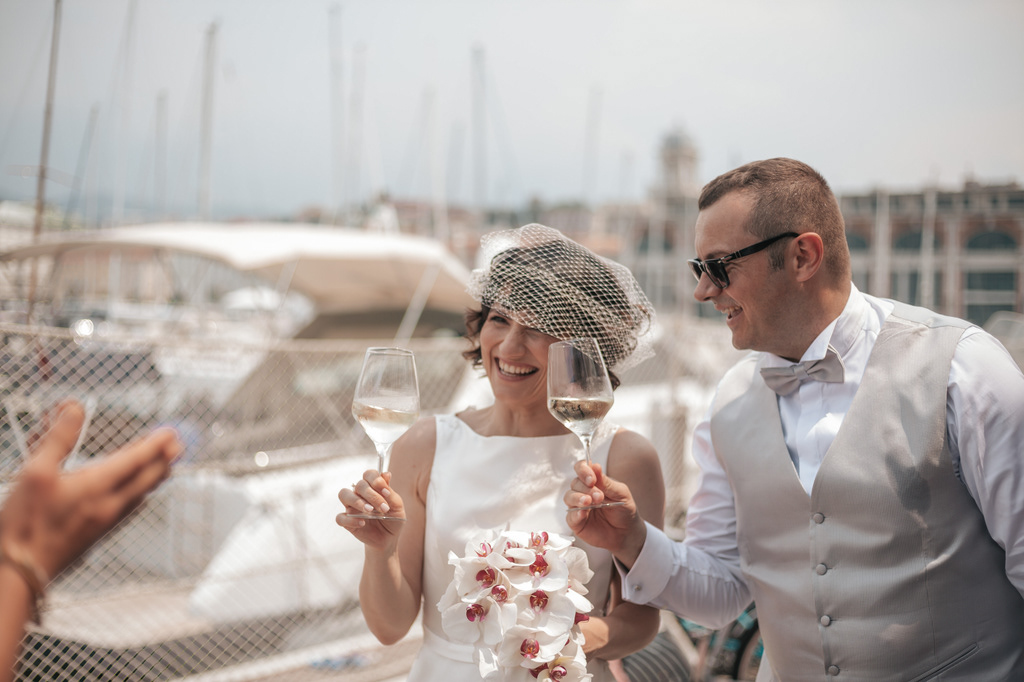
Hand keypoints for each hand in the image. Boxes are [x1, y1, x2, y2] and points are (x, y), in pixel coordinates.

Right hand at [0, 400, 181, 584]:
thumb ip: (58, 439)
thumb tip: (74, 409)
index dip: (156, 443)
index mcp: (98, 486)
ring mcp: (107, 521)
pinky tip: (135, 493)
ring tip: (163, 464)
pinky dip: (140, 492)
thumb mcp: (35, 472)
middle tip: (177, 445)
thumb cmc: (25, 525)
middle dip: (164, 459)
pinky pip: (130, 508)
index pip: (138, 459)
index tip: (171, 433)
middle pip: (148, 477)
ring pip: (141, 493)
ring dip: (155, 476)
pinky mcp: (100, 533)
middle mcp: (110, 504)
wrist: (20, 572)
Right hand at [336, 470, 404, 547]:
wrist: (389, 538)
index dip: (376, 480)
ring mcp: (351, 507)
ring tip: (370, 511)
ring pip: (344, 495)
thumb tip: (386, 474)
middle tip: (384, 508)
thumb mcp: (397, 506)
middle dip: (372, 495)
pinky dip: (350, 520)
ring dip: (357, 501)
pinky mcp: (346, 521)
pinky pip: (340, 517)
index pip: (369, 474)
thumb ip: (390, 492)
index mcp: (372, 487)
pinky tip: (362, 523)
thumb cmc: (393, 519)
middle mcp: (360, 494)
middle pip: (359, 485)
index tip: (386, 493)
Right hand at [565, 460, 645, 565]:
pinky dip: (575, 513)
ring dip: (578, 498)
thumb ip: (606, 482)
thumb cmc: (624, 510)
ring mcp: (579, 507)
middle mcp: (584, 492)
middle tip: (599, 496)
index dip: (583, 470)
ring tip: (589, 502)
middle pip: (575, 483)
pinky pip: (570, 516)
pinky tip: (583, 513)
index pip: (582, 468)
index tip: (592, 478)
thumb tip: (595, 466)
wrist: (627, 533)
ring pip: (569, 497)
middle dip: (586, 488)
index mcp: (594, 482)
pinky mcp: (577, 522)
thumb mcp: (621, 494)